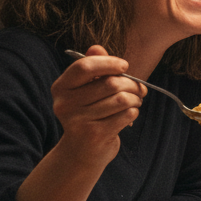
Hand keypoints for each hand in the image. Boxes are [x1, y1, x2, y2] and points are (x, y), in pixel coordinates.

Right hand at [51, 45, 145, 170]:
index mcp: (61, 88)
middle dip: (132, 84)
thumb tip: (97, 48)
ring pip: (122, 100)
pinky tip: (129, 115)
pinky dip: (134, 113)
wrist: (81, 152)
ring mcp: (78, 121)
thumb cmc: (89, 114)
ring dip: (135, 99)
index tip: (124, 66)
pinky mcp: (95, 135)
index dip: (109, 63)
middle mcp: (65, 104)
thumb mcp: (86, 90)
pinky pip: (126, 115)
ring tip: (135, 102)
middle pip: (110, 84)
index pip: (84, 67)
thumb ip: (93, 68)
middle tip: (139, 89)